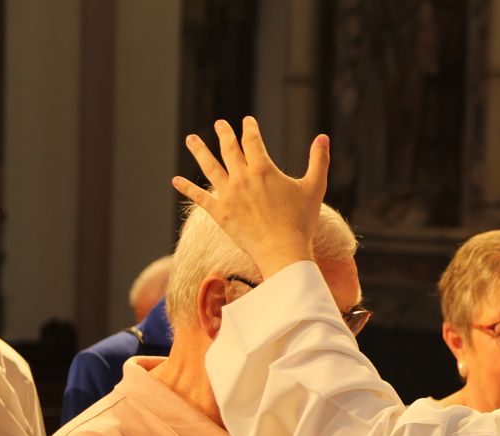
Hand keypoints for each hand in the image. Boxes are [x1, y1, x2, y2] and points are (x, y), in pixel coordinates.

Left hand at [172, 117, 329, 278]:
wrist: (283, 249)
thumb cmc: (302, 221)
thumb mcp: (315, 187)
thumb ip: (319, 160)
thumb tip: (324, 137)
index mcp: (263, 169)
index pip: (253, 141)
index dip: (250, 128)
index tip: (247, 122)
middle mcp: (242, 177)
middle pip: (229, 149)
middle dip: (224, 134)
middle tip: (219, 124)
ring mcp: (229, 195)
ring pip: (210, 167)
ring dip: (200, 151)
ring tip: (191, 139)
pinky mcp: (220, 213)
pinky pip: (200, 197)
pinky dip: (187, 188)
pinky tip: (175, 180)